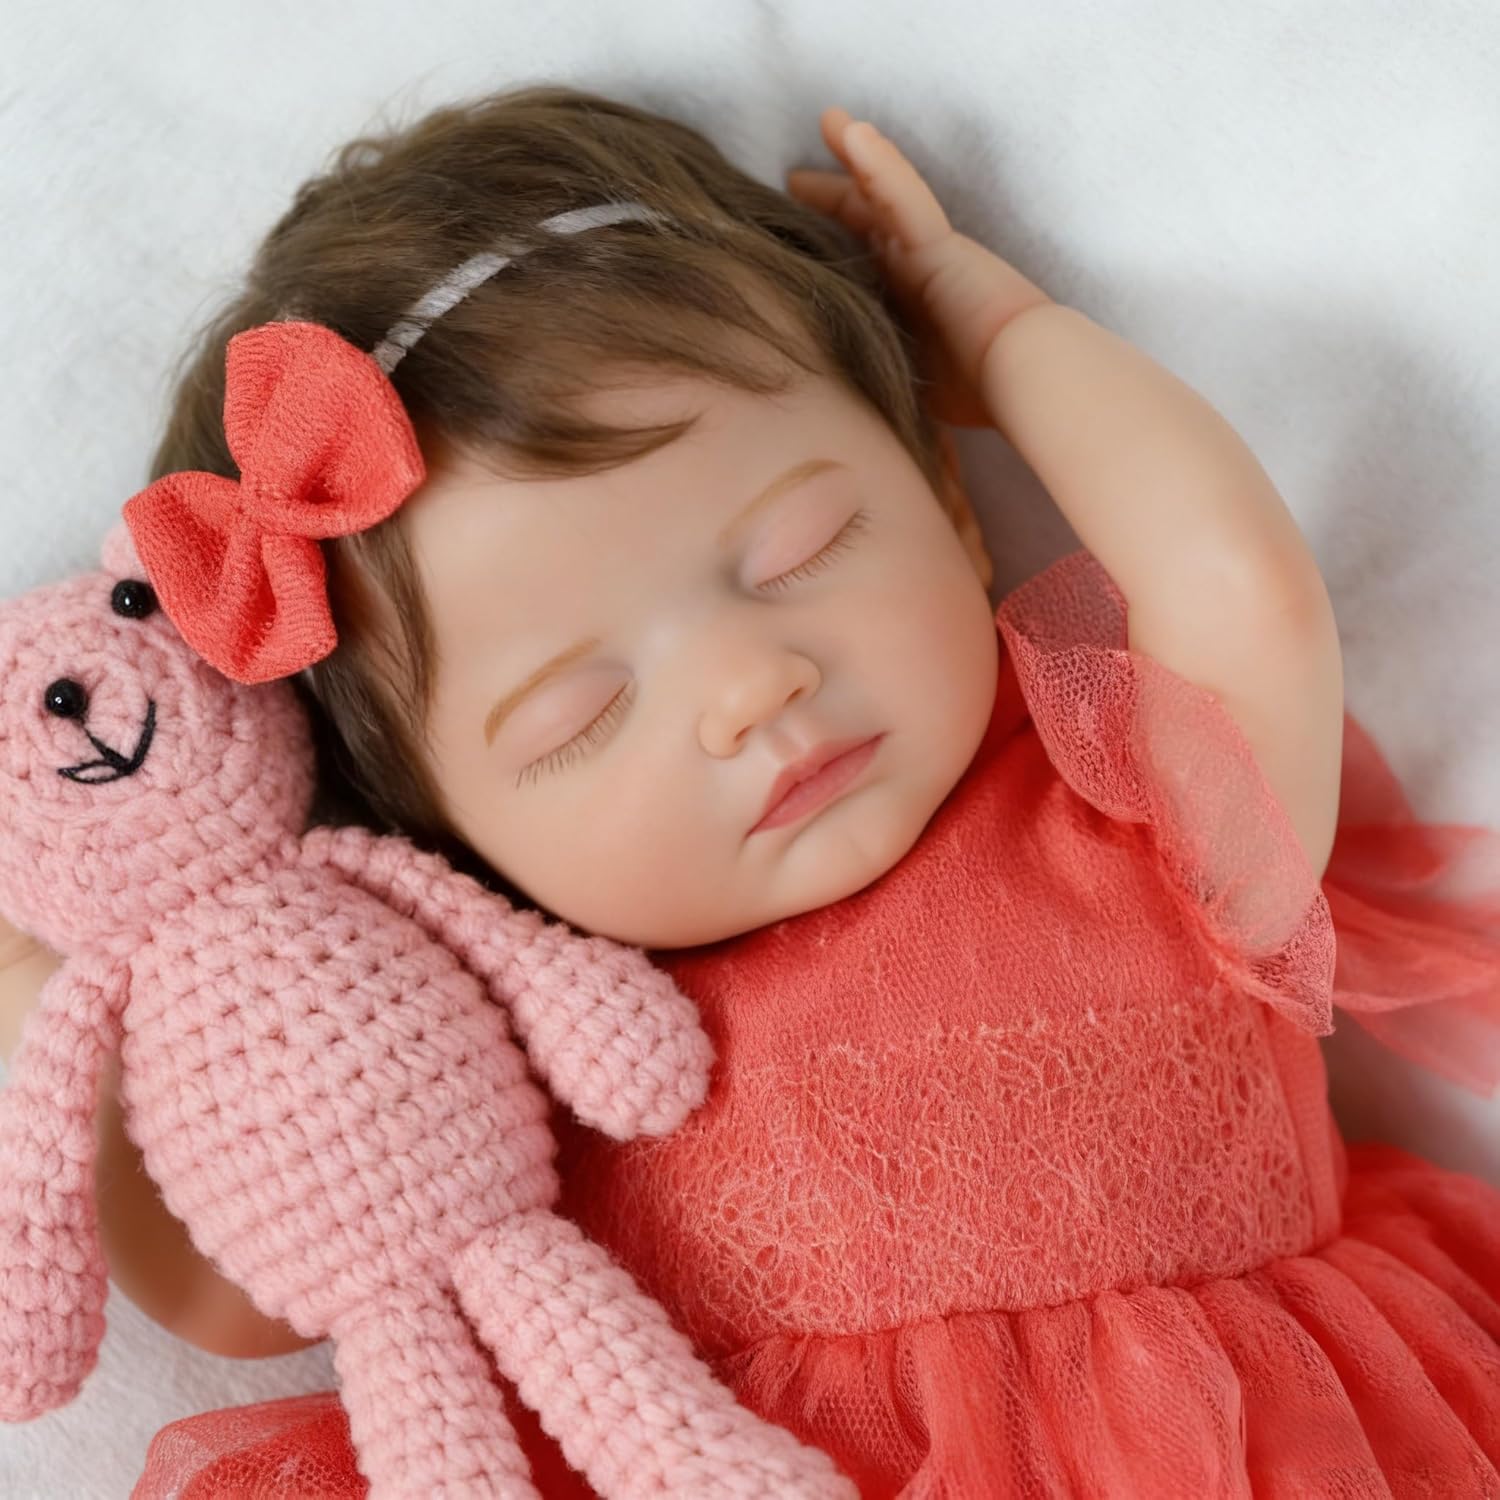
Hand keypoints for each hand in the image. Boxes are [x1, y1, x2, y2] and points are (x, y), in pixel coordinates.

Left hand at [786, 107, 1050, 427]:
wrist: (1027, 375)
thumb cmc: (983, 390)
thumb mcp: (915, 385)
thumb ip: (884, 378)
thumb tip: (848, 403)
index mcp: (914, 301)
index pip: (869, 260)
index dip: (838, 242)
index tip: (800, 235)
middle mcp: (919, 268)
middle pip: (870, 219)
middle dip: (835, 194)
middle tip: (796, 176)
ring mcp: (929, 252)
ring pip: (883, 193)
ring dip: (855, 155)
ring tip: (829, 121)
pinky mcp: (938, 246)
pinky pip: (903, 195)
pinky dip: (878, 166)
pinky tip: (853, 134)